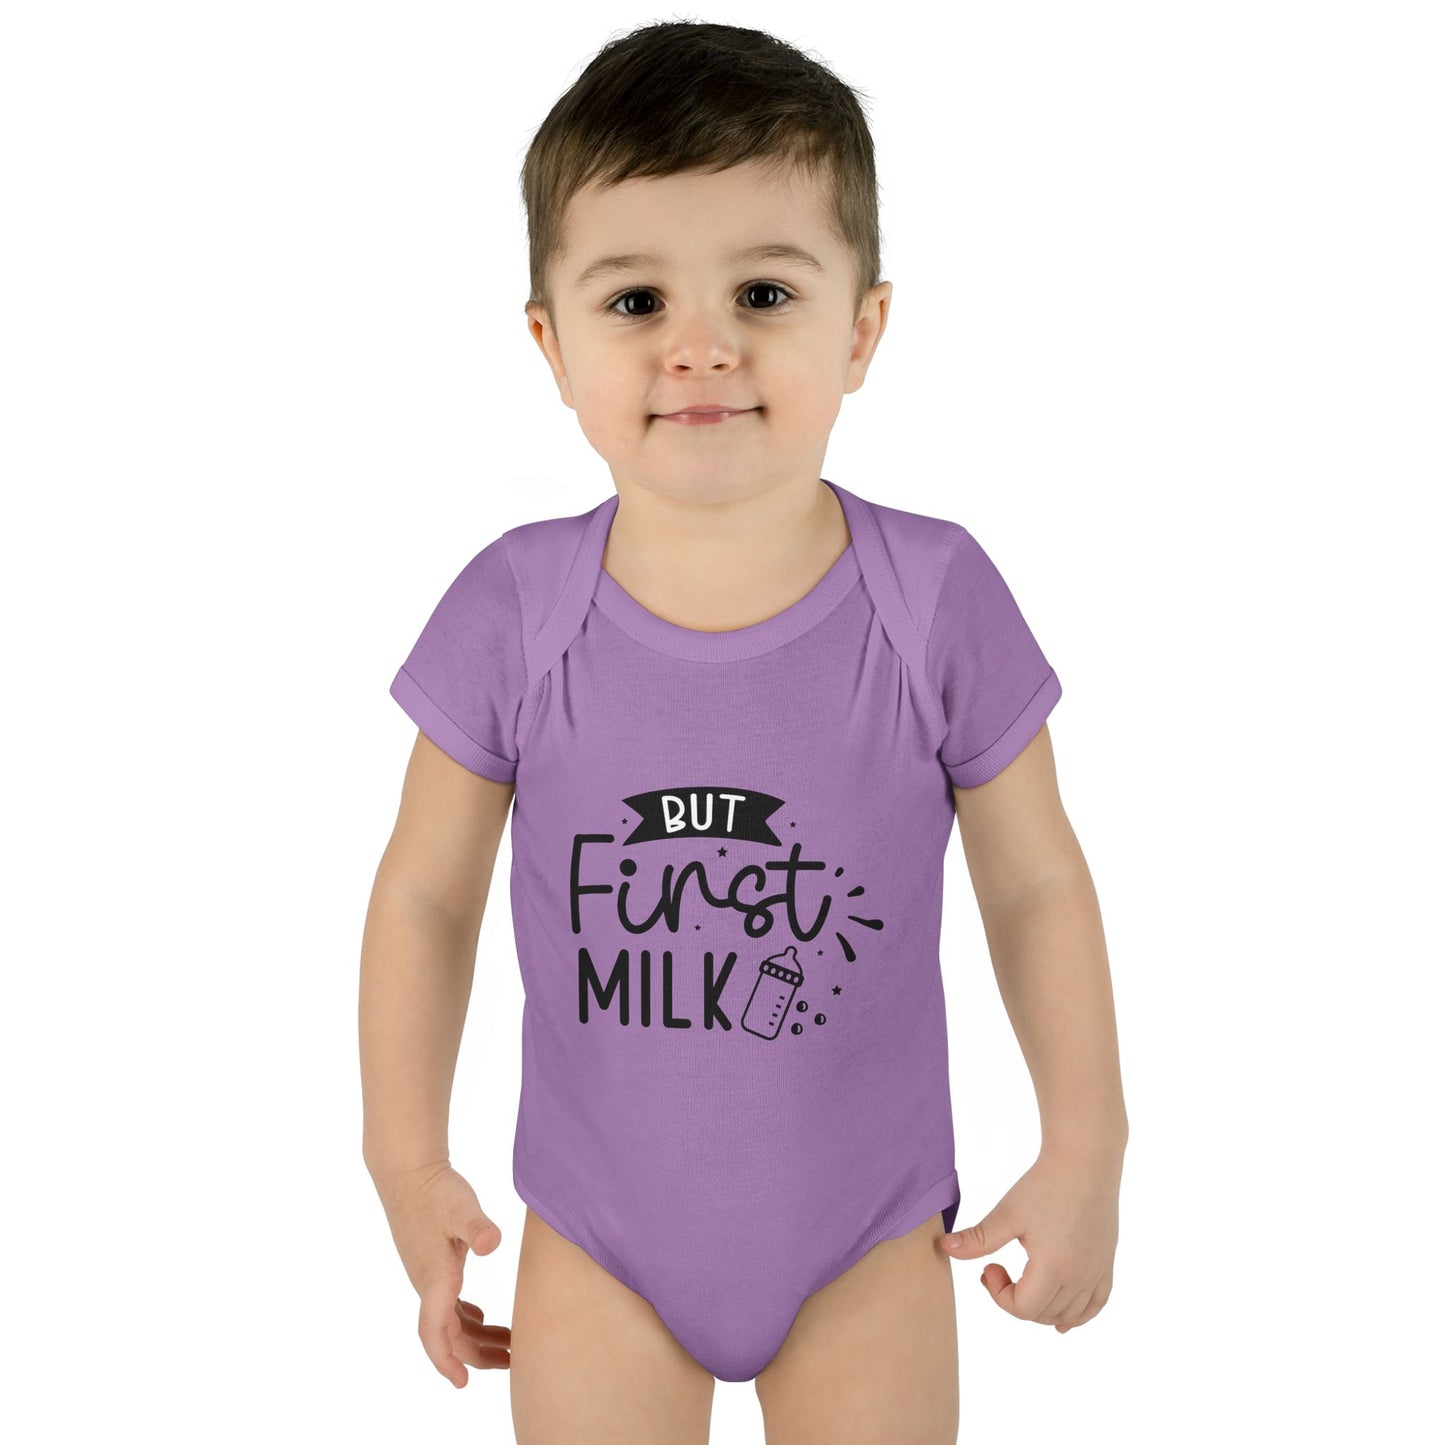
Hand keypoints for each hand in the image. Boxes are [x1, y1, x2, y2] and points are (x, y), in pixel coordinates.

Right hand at [370, 1158, 511, 1385]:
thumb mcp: (461, 1208)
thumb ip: (478, 1228)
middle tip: (514, 1362)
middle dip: (479, 1354)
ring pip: (450, 1320)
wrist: (409, 1171)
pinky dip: (466, 1316)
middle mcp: (428, 1284)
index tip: (463, 1383)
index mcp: (435, 1279)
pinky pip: (448, 1303)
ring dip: (477, 1336)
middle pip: (450, 1335)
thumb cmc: (435, 1190)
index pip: (435, 1333)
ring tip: (509, 1344)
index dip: (447, 1361)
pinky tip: (482, 1313)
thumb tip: (492, 1243)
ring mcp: (429, 1275)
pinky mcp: (433, 1263)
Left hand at [940, 1147, 1120, 1332]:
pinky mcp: (1105, 1262)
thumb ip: (978, 1238)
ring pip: (1068, 1313)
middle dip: (1014, 1299)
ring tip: (1023, 1285)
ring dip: (1041, 1309)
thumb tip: (944, 1249)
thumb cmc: (1045, 1184)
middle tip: (997, 1268)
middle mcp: (1079, 1278)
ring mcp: (1096, 1272)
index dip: (998, 1294)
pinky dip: (1079, 1316)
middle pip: (1042, 1314)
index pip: (1022, 1309)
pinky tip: (1064, 1321)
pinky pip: (1096, 1304)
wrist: (1084, 1161)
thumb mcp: (1007, 1213)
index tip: (988, 1267)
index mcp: (1053, 1269)